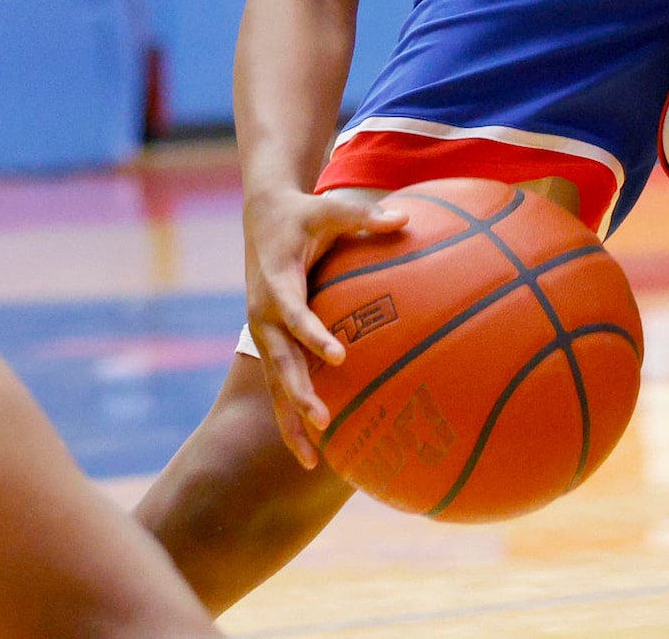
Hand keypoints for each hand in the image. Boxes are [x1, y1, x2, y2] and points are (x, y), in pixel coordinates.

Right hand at [242, 185, 407, 466]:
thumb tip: (406, 217)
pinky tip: (310, 451)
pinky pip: (277, 384)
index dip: (312, 335)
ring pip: (273, 382)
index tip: (339, 356)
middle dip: (297, 392)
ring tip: (310, 459)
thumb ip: (364, 215)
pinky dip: (289, 416)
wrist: (262, 218)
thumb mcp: (329, 208)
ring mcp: (262, 332)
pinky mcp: (268, 342)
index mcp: (276, 282)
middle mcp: (263, 313)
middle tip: (321, 420)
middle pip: (278, 359)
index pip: (293, 313)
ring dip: (289, 418)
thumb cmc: (302, 214)